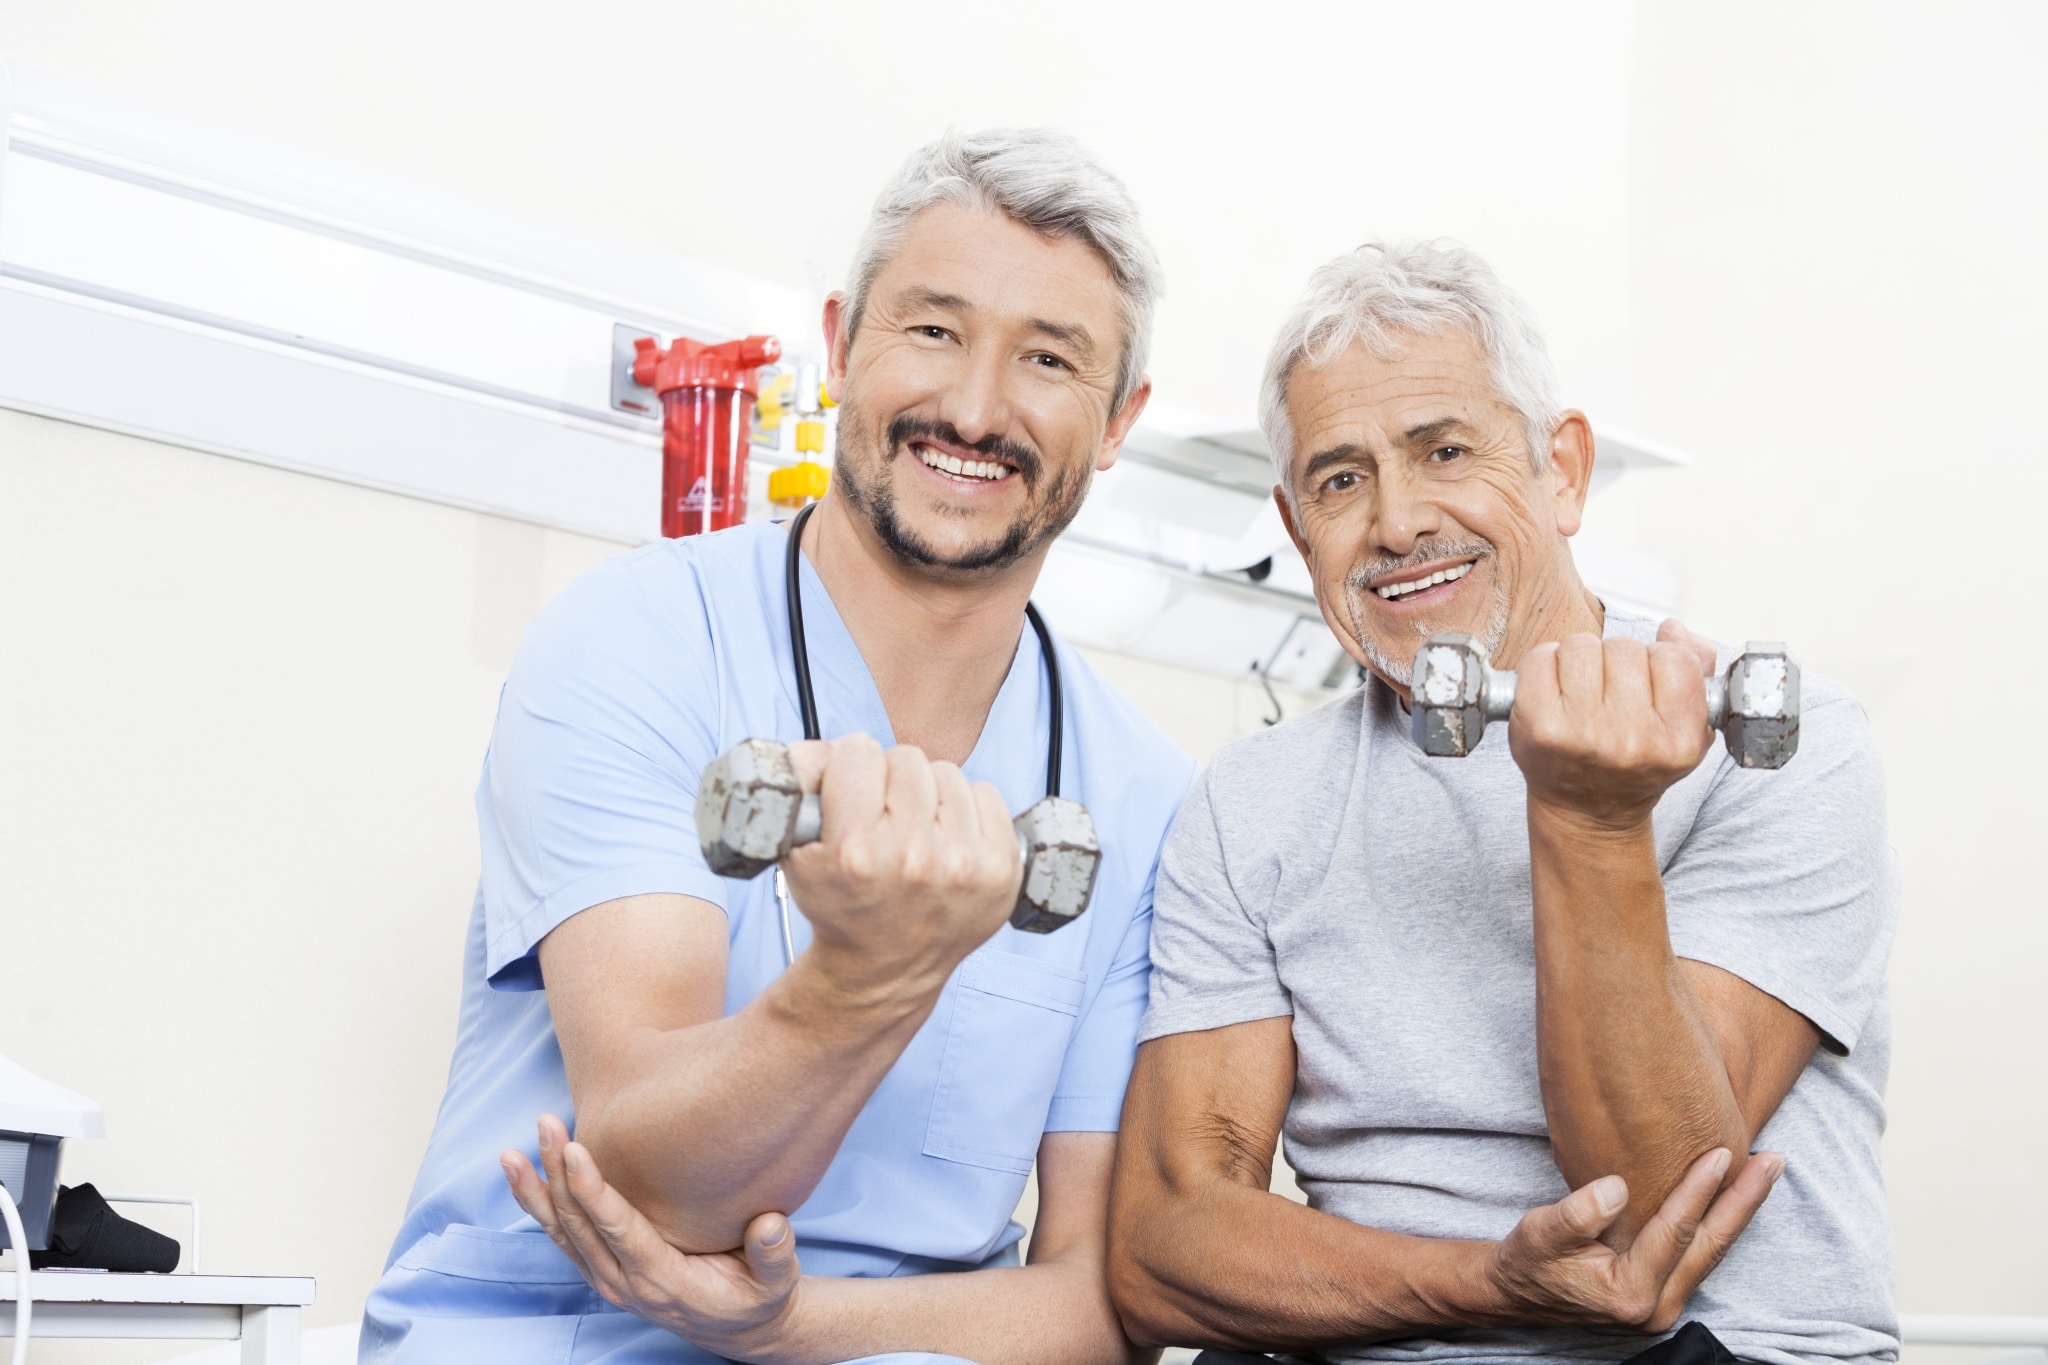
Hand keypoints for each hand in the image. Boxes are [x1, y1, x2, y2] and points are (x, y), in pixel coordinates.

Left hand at [504, 1115, 802, 1359]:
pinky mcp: (604, 1270)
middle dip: (558, 1172)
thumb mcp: (778, 1282)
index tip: (576, 1148)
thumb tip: (771, 1225)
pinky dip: (540, 1206)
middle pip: (580, 1223)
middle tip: (545, 1123)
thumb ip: (775, 1254)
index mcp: (663, 1280)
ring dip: (537, 1190)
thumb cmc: (759, 1296)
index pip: (618, 1229)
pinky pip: (564, 1237)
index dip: (594, 1189)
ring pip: (562, 1231)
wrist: (741, 1331)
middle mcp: (625, 1282)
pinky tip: (525, 1176)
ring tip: (512, 1153)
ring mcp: (609, 1279)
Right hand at [781, 734, 1022, 995]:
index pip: (858, 752)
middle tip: (883, 817)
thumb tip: (822, 746)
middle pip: (906, 758)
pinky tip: (947, 840)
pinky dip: (967, 809)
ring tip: (916, 831)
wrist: (886, 967)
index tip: (849, 794)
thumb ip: (800, 784)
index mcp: (857, 852)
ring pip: (947, 772)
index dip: (848, 768)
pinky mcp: (1001, 869)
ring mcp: (964, 865)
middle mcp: (914, 858)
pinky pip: (987, 793)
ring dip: (929, 794)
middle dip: (890, 780)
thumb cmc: (842, 904)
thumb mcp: (798, 851)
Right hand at [1479, 1147, 1784, 1331]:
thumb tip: (1618, 1187)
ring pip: (1712, 1251)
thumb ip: (1577, 1213)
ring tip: (1763, 1171)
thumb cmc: (1528, 1261)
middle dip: (1744, 1201)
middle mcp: (1656, 1307)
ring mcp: (1663, 1304)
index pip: (1674, 1233)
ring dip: (1739, 1210)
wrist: (1518, 1293)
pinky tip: (1731, 1196)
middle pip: (1711, 1246)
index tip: (1721, 1153)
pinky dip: (1719, 1221)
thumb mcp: (1540, 1233)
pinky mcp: (1663, 1293)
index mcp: (1630, 1293)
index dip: (1699, 1191)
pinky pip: (1700, 1254)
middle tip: (1773, 1161)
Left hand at [1508, 625, 1719, 828]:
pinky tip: (1554, 692)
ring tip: (1581, 692)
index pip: (1674, 658)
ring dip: (1580, 659)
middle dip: (1615, 660)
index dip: (1658, 660)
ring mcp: (1583, 734)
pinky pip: (1541, 658)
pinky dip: (1544, 665)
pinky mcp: (1540, 726)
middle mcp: (1633, 741)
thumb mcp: (1684, 726)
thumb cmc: (1636, 761)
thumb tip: (1671, 629)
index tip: (1647, 683)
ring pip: (1582, 646)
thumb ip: (1695, 669)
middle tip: (1609, 693)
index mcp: (1678, 741)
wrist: (1587, 810)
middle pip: (1624, 648)